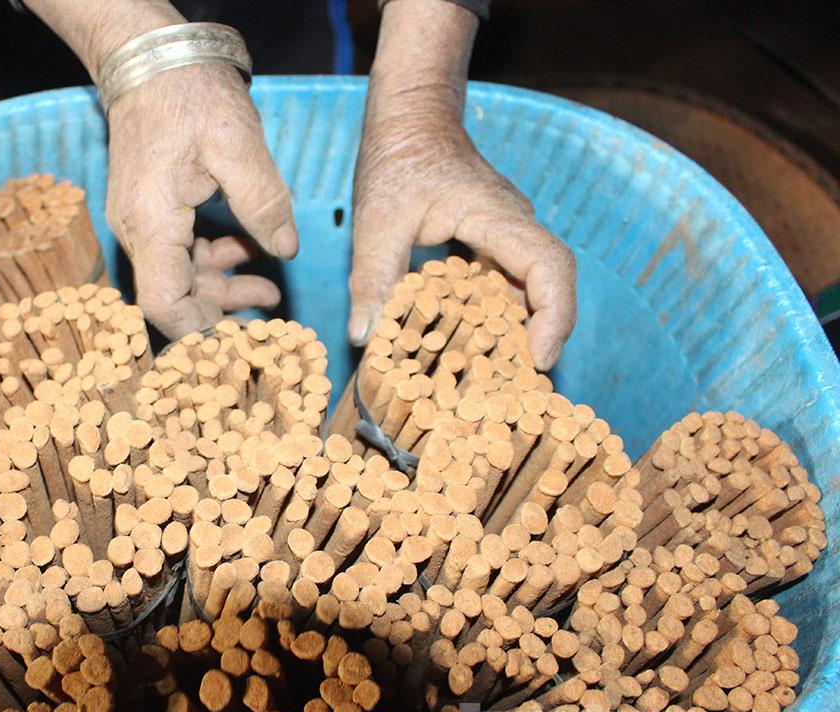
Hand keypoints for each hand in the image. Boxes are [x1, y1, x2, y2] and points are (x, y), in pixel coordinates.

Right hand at [106, 64, 297, 338]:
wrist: (151, 59)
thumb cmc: (189, 94)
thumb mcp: (237, 143)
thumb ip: (263, 201)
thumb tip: (285, 250)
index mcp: (152, 224)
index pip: (164, 306)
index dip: (201, 333)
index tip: (241, 341)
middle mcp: (137, 232)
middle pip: (173, 299)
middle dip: (221, 314)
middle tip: (270, 315)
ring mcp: (140, 224)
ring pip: (178, 280)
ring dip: (222, 289)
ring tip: (269, 290)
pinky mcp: (150, 213)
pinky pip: (177, 255)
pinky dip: (211, 262)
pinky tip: (246, 250)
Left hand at [349, 86, 576, 369]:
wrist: (409, 118)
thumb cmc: (397, 156)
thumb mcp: (377, 220)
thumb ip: (372, 278)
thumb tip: (364, 337)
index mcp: (498, 217)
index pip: (550, 267)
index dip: (554, 315)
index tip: (540, 357)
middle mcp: (514, 227)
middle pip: (550, 286)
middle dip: (542, 335)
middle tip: (517, 384)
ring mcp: (506, 235)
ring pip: (531, 287)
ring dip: (520, 329)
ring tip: (498, 376)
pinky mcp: (492, 242)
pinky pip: (507, 282)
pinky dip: (497, 315)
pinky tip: (473, 345)